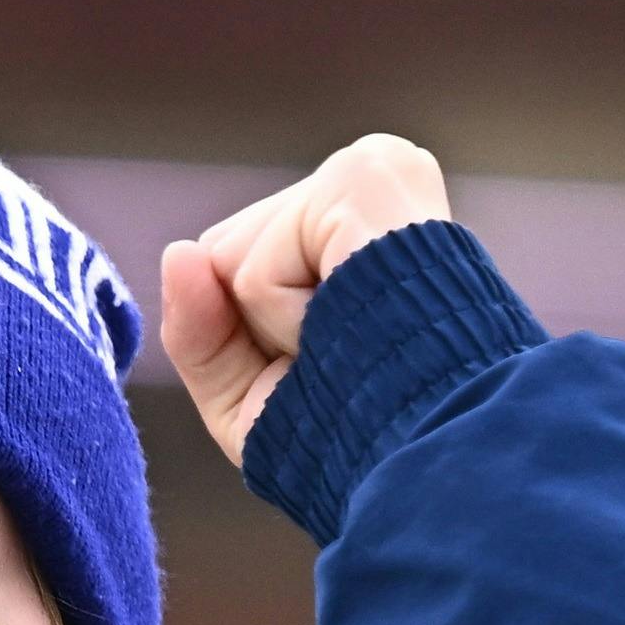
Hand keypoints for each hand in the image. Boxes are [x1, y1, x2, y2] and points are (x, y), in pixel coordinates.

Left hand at [150, 134, 455, 468]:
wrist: (447, 456)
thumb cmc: (365, 435)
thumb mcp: (253, 394)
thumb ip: (198, 331)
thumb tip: (177, 252)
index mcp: (354, 216)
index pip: (232, 264)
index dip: (261, 336)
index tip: (339, 358)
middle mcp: (366, 177)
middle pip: (220, 256)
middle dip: (263, 331)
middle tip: (350, 356)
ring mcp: (368, 168)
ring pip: (229, 262)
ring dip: (279, 331)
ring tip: (361, 340)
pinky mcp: (362, 180)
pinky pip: (253, 271)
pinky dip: (286, 324)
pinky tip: (359, 322)